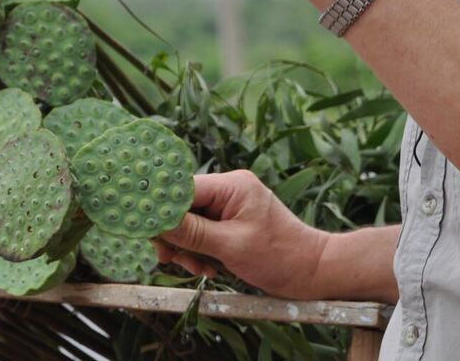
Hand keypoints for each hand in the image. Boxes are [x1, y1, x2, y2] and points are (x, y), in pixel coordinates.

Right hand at [154, 170, 329, 299]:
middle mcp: (229, 190)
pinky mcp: (232, 223)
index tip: (145, 230)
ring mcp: (231, 206)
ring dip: (188, 248)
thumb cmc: (280, 256)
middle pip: (183, 207)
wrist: (314, 273)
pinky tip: (209, 268)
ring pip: (190, 223)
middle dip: (176, 235)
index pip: (182, 189)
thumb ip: (191, 232)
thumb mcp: (231, 247)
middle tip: (172, 259)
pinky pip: (204, 233)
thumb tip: (155, 221)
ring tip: (199, 268)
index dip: (161, 209)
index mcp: (232, 185)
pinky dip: (200, 251)